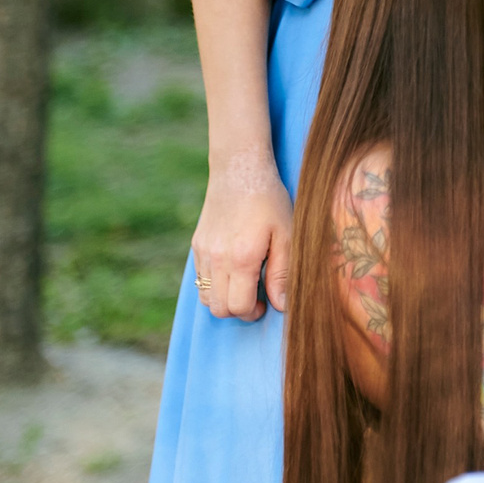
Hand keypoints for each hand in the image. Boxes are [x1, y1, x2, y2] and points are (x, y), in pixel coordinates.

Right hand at [192, 151, 293, 319]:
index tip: (267, 304)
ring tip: (245, 284)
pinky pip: (200, 279)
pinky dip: (214, 284)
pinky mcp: (196, 245)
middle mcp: (217, 259)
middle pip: (218, 308)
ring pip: (205, 297)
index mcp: (241, 258)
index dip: (254, 312)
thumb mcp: (287, 234)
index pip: (238, 306)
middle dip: (238, 310)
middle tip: (258, 297)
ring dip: (224, 299)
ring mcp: (203, 253)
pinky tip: (233, 269)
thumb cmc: (269, 201)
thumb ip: (283, 273)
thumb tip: (282, 305)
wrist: (239, 170)